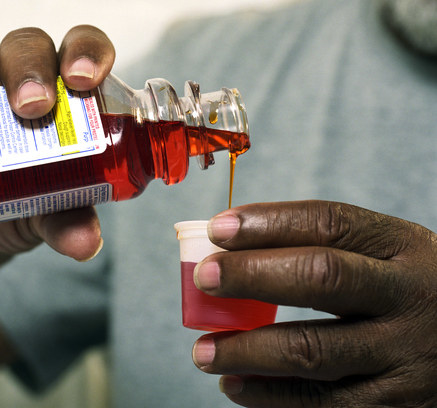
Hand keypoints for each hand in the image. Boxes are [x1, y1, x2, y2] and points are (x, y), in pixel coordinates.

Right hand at [0, 25, 114, 258]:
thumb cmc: (23, 202)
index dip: (86, 51)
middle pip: (22, 45)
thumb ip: (70, 220)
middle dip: (29, 68)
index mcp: (60, 89)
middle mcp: (14, 78)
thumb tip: (85, 244)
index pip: (80, 47)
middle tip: (34, 107)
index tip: (86, 80)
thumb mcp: (49, 214)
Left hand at [191, 200, 436, 406]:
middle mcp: (410, 298)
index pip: (329, 222)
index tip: (217, 228)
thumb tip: (231, 246)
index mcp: (401, 247)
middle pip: (322, 278)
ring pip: (314, 352)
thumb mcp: (386, 256)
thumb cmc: (405, 291)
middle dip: (252, 275)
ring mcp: (408, 358)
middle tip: (204, 278)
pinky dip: (272, 398)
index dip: (268, 222)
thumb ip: (326, 249)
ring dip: (247, 351)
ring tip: (203, 350)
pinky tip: (236, 386)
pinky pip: (326, 407)